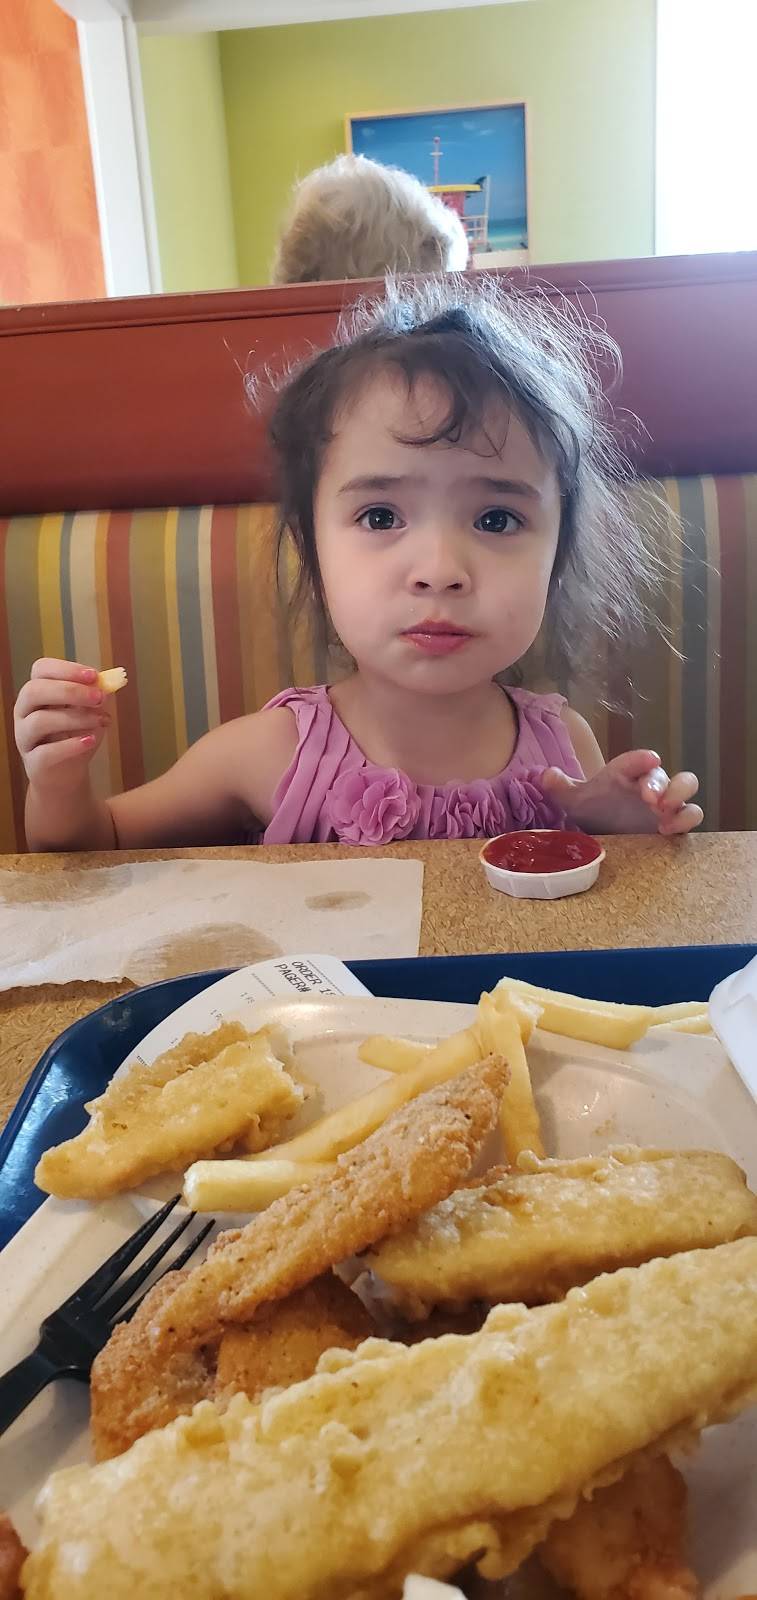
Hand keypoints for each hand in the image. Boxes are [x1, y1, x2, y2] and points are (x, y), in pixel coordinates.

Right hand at [14, 659, 110, 790]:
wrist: (66, 774)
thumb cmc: (75, 736)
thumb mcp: (89, 712)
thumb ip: (96, 695)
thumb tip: (109, 681)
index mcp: (37, 692)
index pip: (41, 669)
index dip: (66, 669)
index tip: (94, 675)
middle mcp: (24, 711)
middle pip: (34, 691)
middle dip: (69, 691)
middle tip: (98, 698)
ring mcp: (25, 737)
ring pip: (39, 721)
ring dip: (75, 718)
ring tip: (101, 721)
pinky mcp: (33, 762)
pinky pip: (45, 753)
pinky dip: (70, 746)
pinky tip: (89, 741)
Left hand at [541, 749, 702, 836]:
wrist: (606, 828)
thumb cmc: (595, 806)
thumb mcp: (575, 798)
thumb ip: (562, 787)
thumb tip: (546, 776)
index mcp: (625, 772)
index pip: (635, 761)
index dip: (642, 759)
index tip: (650, 759)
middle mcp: (648, 783)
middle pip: (665, 774)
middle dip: (662, 783)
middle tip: (650, 799)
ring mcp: (666, 801)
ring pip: (686, 787)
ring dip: (680, 797)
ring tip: (664, 814)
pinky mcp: (675, 821)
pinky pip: (691, 815)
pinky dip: (685, 820)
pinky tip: (668, 830)